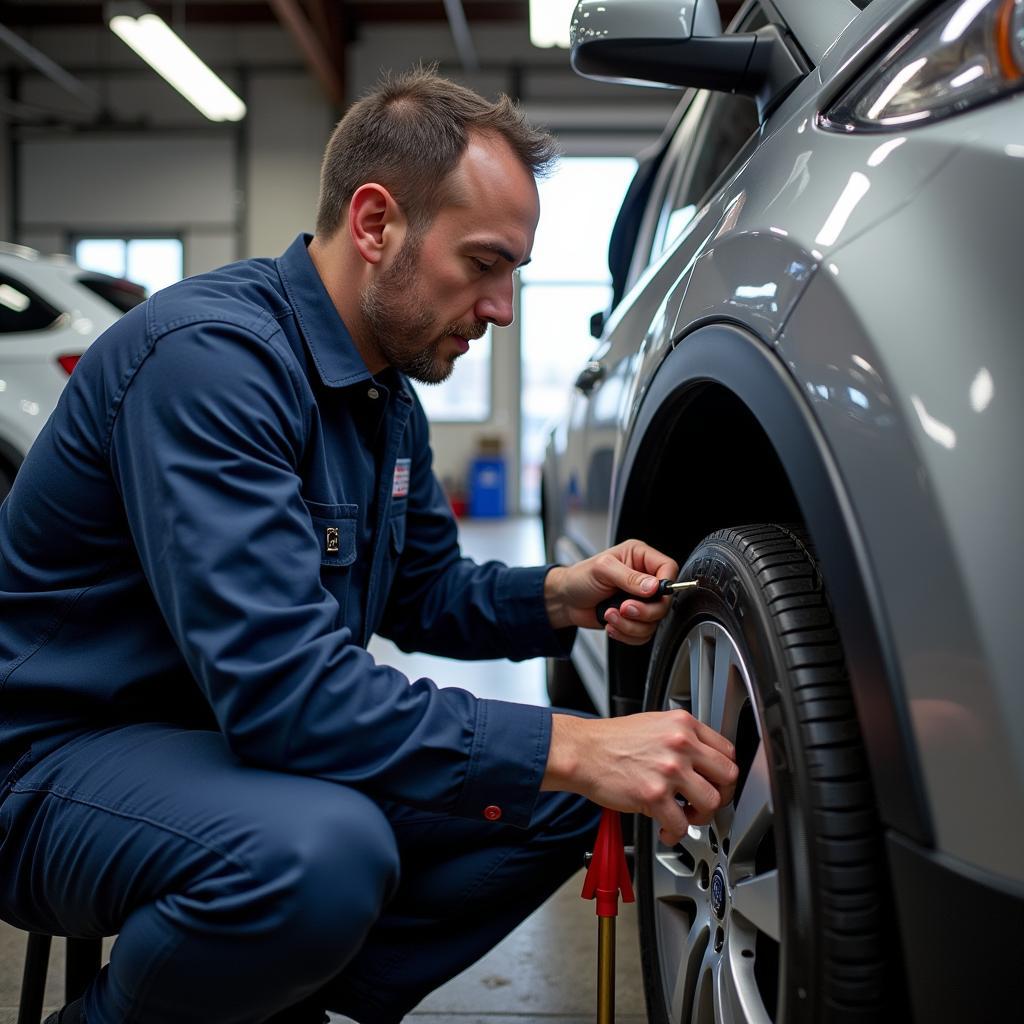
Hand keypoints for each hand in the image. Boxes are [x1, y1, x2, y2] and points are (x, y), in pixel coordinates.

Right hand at [541, 710, 737, 845]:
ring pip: (711, 802)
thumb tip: (702, 759)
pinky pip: (681, 824)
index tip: (718, 782)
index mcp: (683, 724)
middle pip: (728, 776)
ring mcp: (669, 769)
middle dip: (721, 795)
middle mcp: (680, 744)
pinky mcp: (654, 795)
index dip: (724, 772)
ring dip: (700, 816)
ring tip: (685, 816)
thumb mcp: (654, 723)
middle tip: (706, 802)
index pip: (727, 750)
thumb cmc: (611, 740)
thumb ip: (681, 737)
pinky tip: (666, 829)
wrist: (582, 751)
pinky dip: (675, 833)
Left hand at [544, 539, 678, 645]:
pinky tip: (611, 624)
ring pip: (654, 622)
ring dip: (630, 625)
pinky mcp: (634, 619)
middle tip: (624, 608)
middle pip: (665, 602)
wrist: (566, 600)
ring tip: (610, 615)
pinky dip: (626, 634)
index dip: (664, 585)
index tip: (649, 594)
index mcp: (640, 558)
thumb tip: (653, 586)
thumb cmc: (580, 578)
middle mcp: (644, 579)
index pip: (668, 568)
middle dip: (644, 611)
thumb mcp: (603, 570)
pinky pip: (643, 634)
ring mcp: (640, 601)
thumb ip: (629, 577)